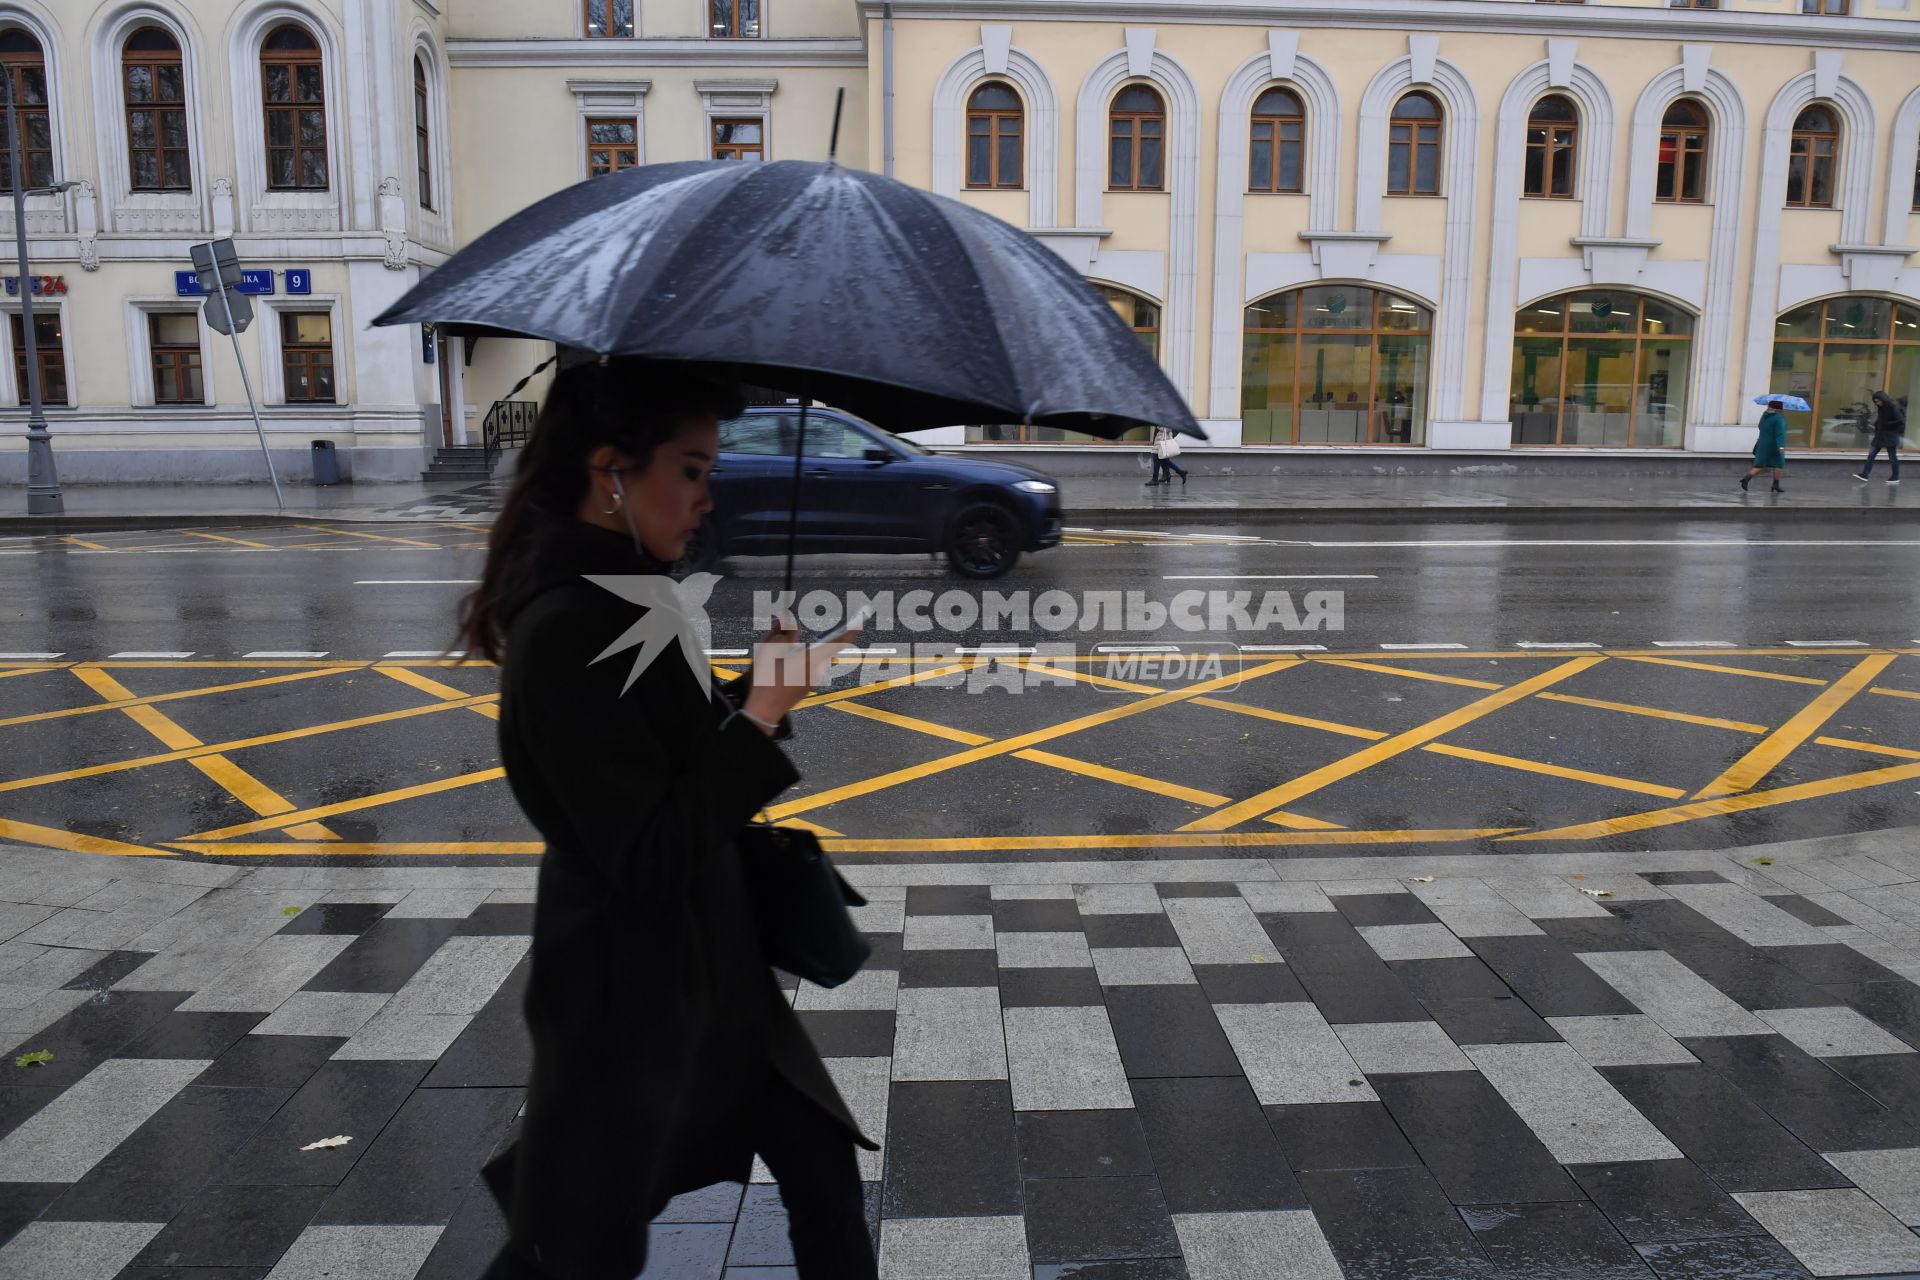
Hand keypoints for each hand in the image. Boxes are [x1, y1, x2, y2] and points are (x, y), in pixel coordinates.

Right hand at [742, 620, 861, 730]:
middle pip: (820, 649)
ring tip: (779, 660)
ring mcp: (813, 681)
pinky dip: (798, 664)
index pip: (837, 642)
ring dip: (802, 654)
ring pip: (812, 659)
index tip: (860, 621)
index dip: (850, 630)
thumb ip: (783, 632)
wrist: (764, 710)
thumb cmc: (766, 679)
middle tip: (791, 644)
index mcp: (811, 659)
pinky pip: (807, 669)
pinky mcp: (807, 687)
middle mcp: (817, 671)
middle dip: (811, 642)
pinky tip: (781, 669)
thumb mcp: (769, 649)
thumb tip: (791, 621)